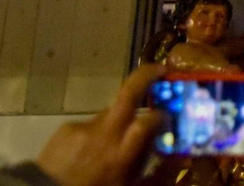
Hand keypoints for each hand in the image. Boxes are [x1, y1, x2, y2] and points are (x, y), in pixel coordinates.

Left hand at [35, 63, 161, 185]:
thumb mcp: (129, 185)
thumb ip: (150, 167)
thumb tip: (176, 156)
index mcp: (121, 153)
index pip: (148, 120)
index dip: (161, 113)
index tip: (166, 116)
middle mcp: (103, 134)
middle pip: (128, 93)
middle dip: (145, 76)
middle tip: (158, 69)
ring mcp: (82, 128)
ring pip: (109, 115)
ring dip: (115, 124)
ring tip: (109, 146)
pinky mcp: (66, 128)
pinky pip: (88, 127)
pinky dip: (93, 136)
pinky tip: (87, 152)